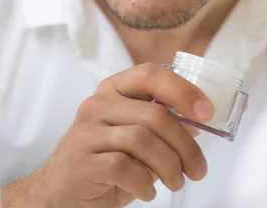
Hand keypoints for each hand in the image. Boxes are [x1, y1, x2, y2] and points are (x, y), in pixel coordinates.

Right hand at [40, 63, 212, 206]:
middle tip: (198, 169)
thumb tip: (200, 119)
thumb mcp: (134, 135)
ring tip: (176, 181)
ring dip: (170, 166)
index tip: (207, 112)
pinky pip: (125, 168)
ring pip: (143, 141)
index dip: (182, 90)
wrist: (59, 192)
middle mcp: (98, 104)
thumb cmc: (104, 159)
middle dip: (186, 145)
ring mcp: (87, 132)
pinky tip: (148, 190)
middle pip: (154, 114)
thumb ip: (162, 122)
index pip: (150, 74)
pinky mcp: (82, 162)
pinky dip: (145, 183)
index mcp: (114, 88)